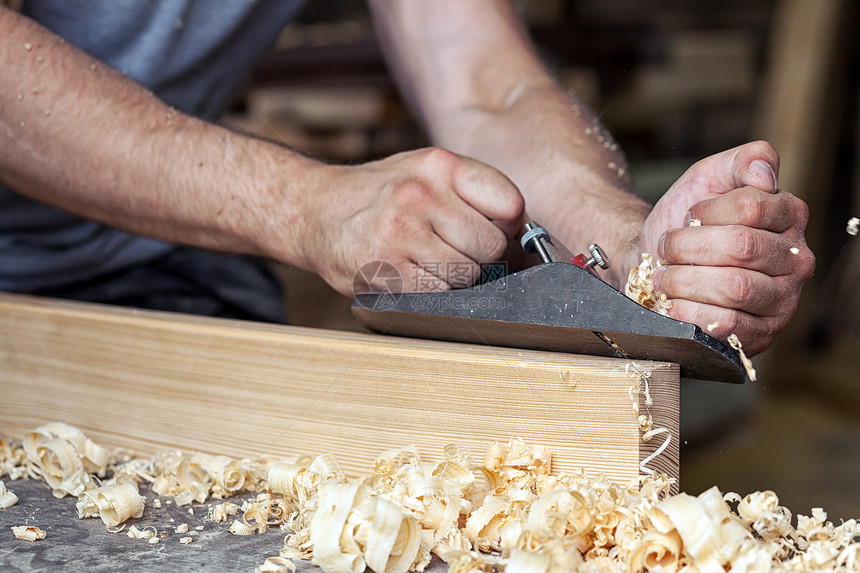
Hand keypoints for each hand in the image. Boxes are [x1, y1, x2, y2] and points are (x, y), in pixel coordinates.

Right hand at [298, 147, 524, 295]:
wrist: (314, 211)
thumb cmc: (380, 195)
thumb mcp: (425, 172)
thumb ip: (473, 194)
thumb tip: (525, 236)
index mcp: (439, 165)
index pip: (510, 204)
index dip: (511, 228)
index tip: (498, 233)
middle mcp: (419, 195)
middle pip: (492, 247)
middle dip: (483, 258)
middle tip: (460, 253)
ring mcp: (400, 233)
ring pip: (468, 276)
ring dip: (458, 279)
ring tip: (432, 263)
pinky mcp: (385, 269)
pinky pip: (438, 294)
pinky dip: (434, 292)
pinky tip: (415, 274)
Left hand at [637, 141, 814, 355]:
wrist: (656, 265)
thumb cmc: (687, 221)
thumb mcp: (709, 178)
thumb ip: (742, 160)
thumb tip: (765, 173)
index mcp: (789, 215)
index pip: (749, 207)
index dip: (705, 213)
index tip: (688, 218)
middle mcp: (796, 260)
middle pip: (739, 247)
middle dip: (688, 246)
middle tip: (667, 248)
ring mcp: (783, 300)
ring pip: (733, 287)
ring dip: (684, 280)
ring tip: (667, 277)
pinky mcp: (762, 334)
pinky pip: (727, 325)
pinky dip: (689, 313)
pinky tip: (673, 304)